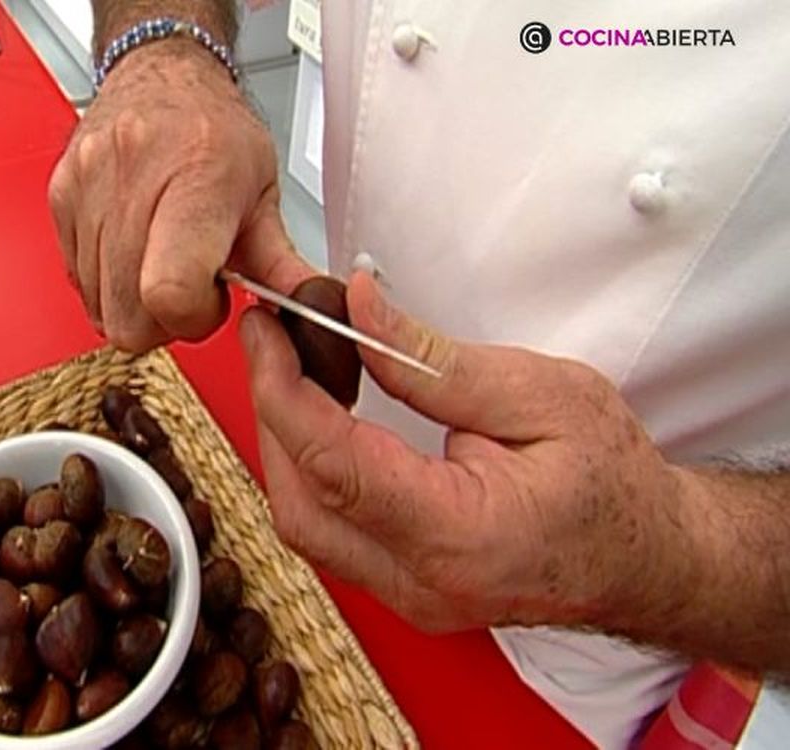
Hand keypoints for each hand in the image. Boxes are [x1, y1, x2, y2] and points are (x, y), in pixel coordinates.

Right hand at [48, 40, 312, 350]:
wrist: (163, 74)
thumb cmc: (214, 131)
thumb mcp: (263, 193)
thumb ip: (279, 264)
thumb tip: (309, 311)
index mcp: (198, 175)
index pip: (169, 290)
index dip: (192, 318)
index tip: (212, 300)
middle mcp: (135, 176)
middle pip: (129, 315)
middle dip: (164, 320)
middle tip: (190, 284)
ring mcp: (89, 188)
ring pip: (100, 306)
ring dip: (135, 303)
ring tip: (163, 262)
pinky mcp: (60, 198)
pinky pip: (78, 282)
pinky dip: (108, 283)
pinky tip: (136, 253)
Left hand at [239, 272, 691, 633]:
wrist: (649, 557)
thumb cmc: (614, 483)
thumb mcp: (540, 394)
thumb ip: (433, 360)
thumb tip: (358, 309)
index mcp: (458, 536)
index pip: (336, 466)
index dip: (283, 392)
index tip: (264, 333)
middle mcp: (421, 582)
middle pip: (300, 502)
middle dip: (272, 413)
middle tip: (273, 341)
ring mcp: (407, 596)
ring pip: (304, 523)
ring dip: (286, 443)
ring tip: (296, 368)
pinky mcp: (402, 587)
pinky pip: (330, 531)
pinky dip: (313, 470)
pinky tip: (322, 417)